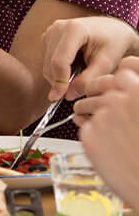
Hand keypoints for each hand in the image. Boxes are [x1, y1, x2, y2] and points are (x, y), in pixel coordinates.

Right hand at [42, 16, 138, 100]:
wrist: (111, 29)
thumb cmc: (113, 43)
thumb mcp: (107, 63)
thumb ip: (88, 79)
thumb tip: (68, 95)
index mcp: (74, 29)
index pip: (60, 61)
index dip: (59, 81)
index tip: (60, 97)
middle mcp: (57, 28)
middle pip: (51, 64)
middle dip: (61, 81)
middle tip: (80, 87)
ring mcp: (50, 32)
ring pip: (47, 65)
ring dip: (59, 76)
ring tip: (81, 72)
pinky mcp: (47, 37)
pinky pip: (47, 62)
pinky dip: (58, 70)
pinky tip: (74, 66)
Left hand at [72, 57, 138, 211]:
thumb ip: (135, 95)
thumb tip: (129, 74)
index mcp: (138, 92)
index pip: (122, 71)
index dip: (117, 79)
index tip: (116, 85)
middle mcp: (117, 100)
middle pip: (95, 86)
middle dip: (95, 93)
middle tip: (101, 105)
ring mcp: (101, 117)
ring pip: (83, 106)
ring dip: (87, 112)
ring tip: (103, 128)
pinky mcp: (88, 136)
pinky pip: (83, 127)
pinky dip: (90, 133)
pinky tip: (103, 144)